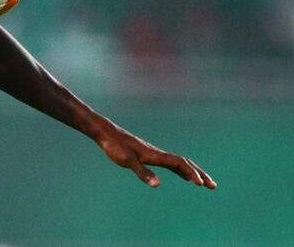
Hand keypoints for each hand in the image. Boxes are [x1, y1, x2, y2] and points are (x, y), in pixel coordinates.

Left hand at [96, 124, 216, 188]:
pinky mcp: (149, 154)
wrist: (106, 132)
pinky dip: (181, 169)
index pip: (179, 164)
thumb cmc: (115, 146)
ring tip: (204, 183)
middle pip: (184, 162)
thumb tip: (158, 185)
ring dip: (192, 172)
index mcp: (155, 155)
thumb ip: (142, 172)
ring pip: (179, 162)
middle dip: (199, 174)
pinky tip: (182, 175)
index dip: (191, 173)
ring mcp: (154, 153)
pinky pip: (171, 162)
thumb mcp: (127, 161)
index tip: (202, 184)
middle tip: (214, 186)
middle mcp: (158, 153)